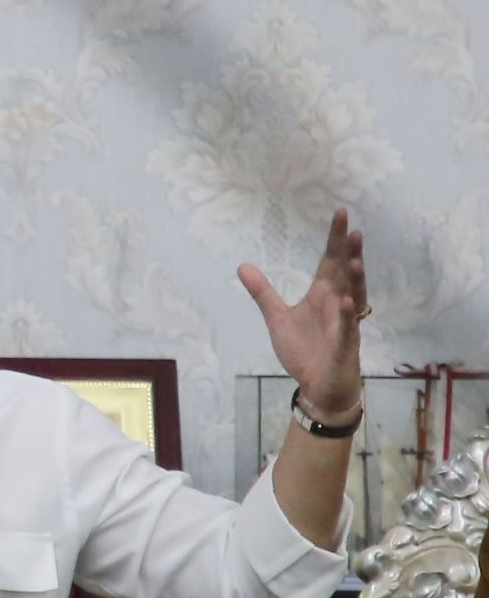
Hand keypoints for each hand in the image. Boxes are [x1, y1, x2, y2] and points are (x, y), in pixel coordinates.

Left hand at [238, 208, 366, 415]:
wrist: (318, 385)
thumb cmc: (304, 350)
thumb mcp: (277, 318)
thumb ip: (263, 292)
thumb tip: (241, 266)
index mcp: (323, 294)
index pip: (330, 261)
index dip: (335, 239)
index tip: (340, 213)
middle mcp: (338, 304)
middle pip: (345, 274)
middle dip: (349, 252)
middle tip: (353, 228)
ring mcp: (344, 324)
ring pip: (352, 297)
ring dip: (355, 279)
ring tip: (354, 259)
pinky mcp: (344, 345)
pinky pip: (346, 329)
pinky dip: (346, 316)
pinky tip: (344, 302)